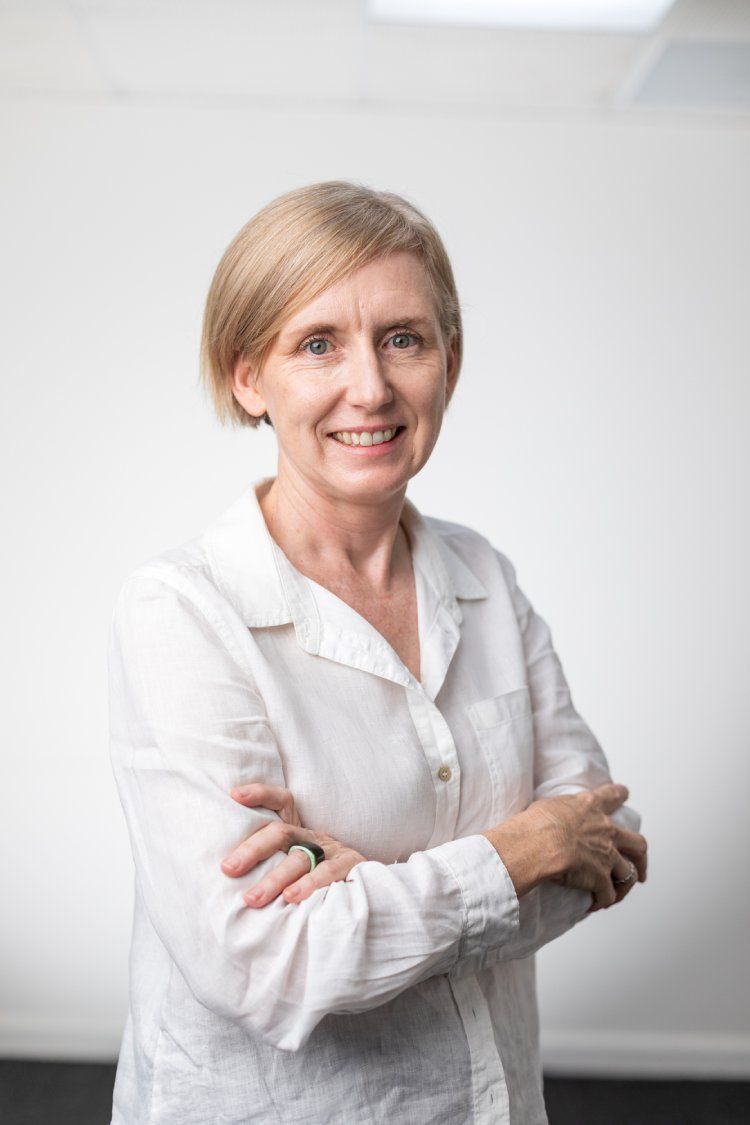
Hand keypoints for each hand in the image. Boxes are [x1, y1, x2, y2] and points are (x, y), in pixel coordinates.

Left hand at [220, 783, 366, 907]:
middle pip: (281, 832)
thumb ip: (271, 862)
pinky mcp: (350, 867)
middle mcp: (313, 836)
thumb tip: (227, 873)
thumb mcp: (296, 863)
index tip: (234, 795)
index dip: (260, 794)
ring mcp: (333, 851)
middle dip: (253, 849)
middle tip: (228, 868)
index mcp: (299, 831)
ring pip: (300, 858)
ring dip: (274, 878)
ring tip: (252, 898)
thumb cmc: (319, 878)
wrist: (370, 886)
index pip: (282, 802)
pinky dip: (309, 884)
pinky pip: (329, 873)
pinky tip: (291, 897)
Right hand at [535, 782, 647, 911]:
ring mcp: (607, 855)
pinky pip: (608, 895)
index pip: (612, 795)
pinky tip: (594, 904)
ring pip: (629, 873)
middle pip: (637, 843)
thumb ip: (561, 811)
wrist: (539, 843)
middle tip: (639, 864)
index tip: (625, 794)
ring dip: (624, 885)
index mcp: (591, 806)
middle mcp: (606, 830)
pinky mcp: (601, 878)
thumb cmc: (536, 823)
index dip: (620, 794)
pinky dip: (603, 901)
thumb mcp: (549, 805)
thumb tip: (554, 816)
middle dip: (640, 856)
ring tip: (618, 893)